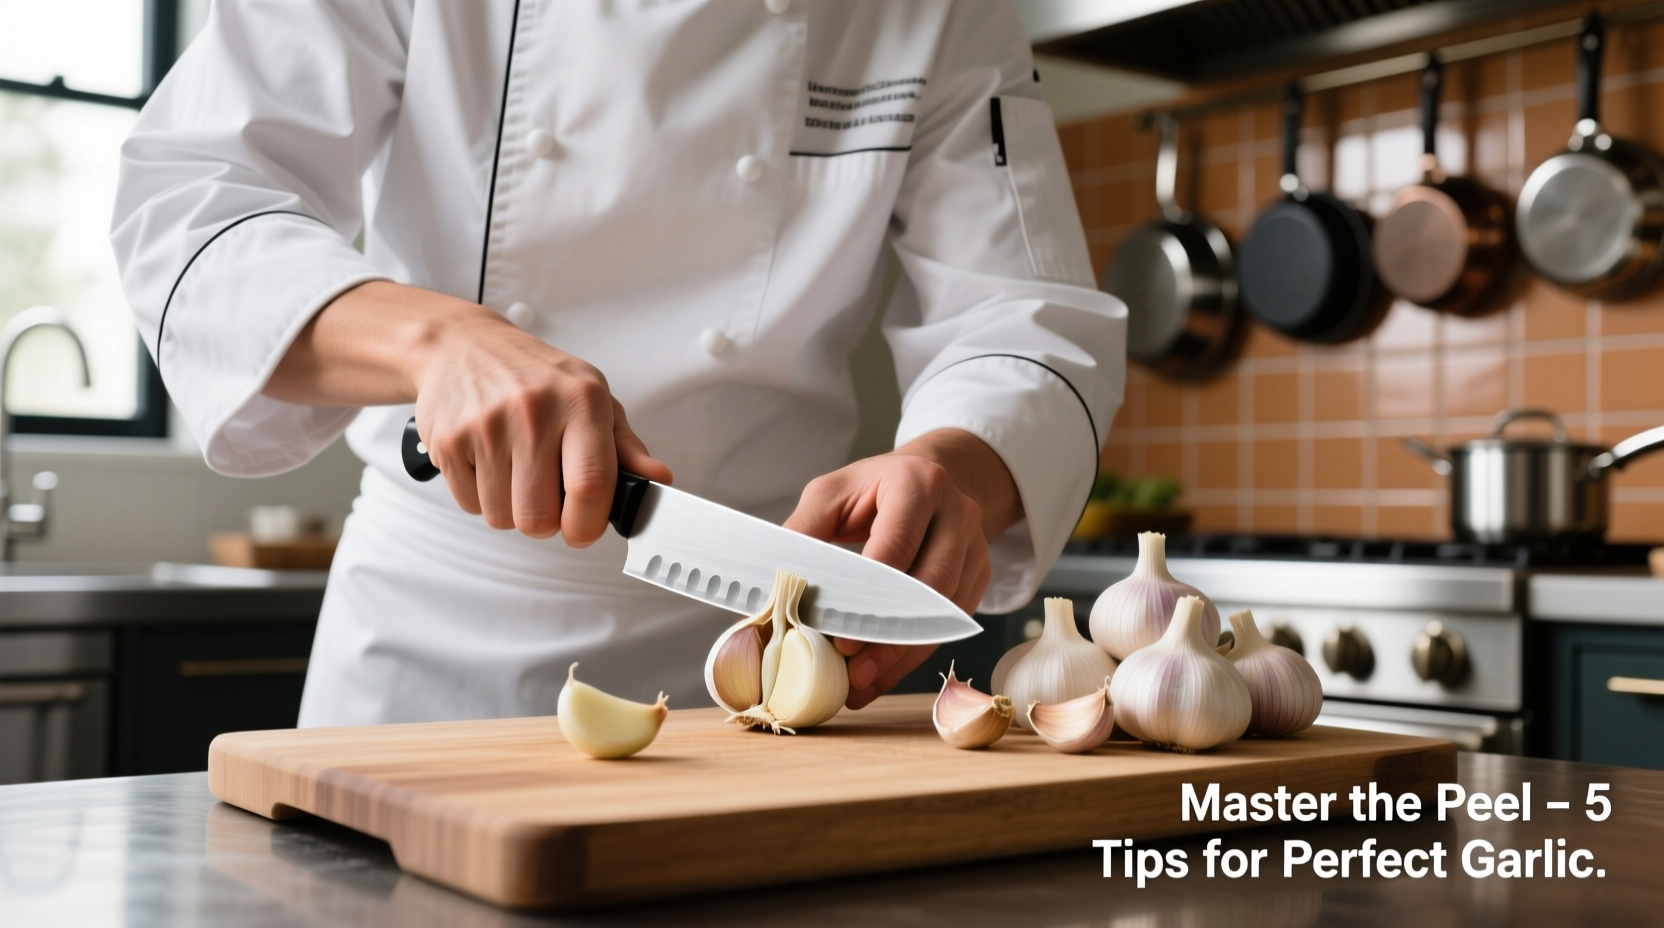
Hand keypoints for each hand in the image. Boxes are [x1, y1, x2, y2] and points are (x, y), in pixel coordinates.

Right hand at [266, 281, 671, 542]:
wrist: (463, 347)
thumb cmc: (537, 379)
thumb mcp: (593, 400)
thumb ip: (627, 448)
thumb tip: (659, 479)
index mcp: (581, 401)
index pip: (591, 486)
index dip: (588, 525)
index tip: (583, 529)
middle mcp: (533, 411)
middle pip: (539, 518)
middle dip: (546, 521)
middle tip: (546, 494)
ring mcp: (486, 426)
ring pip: (503, 518)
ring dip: (512, 508)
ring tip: (515, 470)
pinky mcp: (448, 441)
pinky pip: (470, 506)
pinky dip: (481, 497)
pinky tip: (488, 462)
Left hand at [784, 429, 1020, 708]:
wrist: (929, 477)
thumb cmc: (874, 488)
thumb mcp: (832, 492)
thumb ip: (805, 529)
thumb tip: (779, 576)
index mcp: (918, 484)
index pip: (898, 545)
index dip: (870, 596)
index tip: (841, 634)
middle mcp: (957, 514)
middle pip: (930, 586)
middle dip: (891, 636)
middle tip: (853, 670)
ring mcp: (974, 547)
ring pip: (945, 614)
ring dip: (903, 655)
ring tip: (863, 683)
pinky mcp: (978, 576)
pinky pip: (949, 625)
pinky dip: (914, 654)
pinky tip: (882, 674)